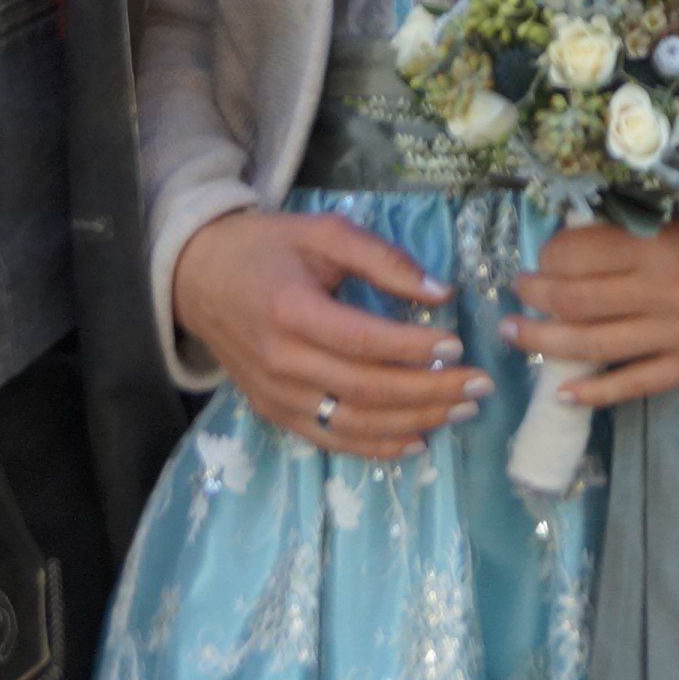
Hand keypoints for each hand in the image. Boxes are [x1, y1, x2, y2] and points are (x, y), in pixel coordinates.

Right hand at [172, 208, 487, 460]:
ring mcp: (276, 396)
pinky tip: (417, 440)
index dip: (414, 346)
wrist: (198, 278)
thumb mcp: (323, 233)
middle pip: (367, 389)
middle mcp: (282, 363)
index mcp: (292, 312)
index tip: (459, 343)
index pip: (364, 341)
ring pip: (355, 422)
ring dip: (414, 421)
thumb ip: (382, 259)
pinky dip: (376, 446)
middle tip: (480, 385)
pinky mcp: (275, 413)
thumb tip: (440, 291)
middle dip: (430, 390)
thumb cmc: (266, 249)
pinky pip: (332, 439)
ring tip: (463, 411)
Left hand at [508, 220, 678, 407]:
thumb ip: (621, 233)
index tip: (538, 258)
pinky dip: (593, 392)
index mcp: (657, 246)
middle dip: (536, 297)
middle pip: (578, 301)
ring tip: (514, 335)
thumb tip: (559, 245)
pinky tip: (561, 392)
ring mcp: (677, 334)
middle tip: (515, 294)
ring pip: (595, 345)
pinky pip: (632, 384)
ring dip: (545, 341)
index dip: (549, 256)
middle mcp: (664, 291)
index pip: (583, 254)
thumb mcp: (669, 223)